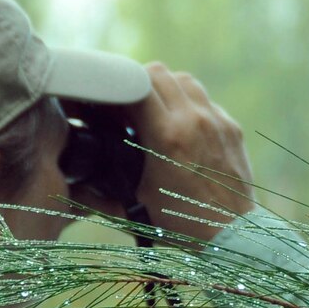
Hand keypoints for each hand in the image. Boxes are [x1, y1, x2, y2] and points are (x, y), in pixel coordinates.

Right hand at [88, 63, 255, 244]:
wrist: (233, 234)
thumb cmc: (182, 222)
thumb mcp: (136, 203)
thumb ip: (102, 189)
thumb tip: (74, 185)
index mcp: (167, 136)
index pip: (136, 83)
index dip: (117, 88)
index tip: (111, 104)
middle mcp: (194, 120)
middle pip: (159, 73)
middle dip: (139, 83)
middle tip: (130, 105)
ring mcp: (216, 121)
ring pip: (185, 80)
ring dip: (166, 89)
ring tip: (156, 112)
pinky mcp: (232, 128)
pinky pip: (206, 101)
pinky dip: (189, 106)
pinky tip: (182, 128)